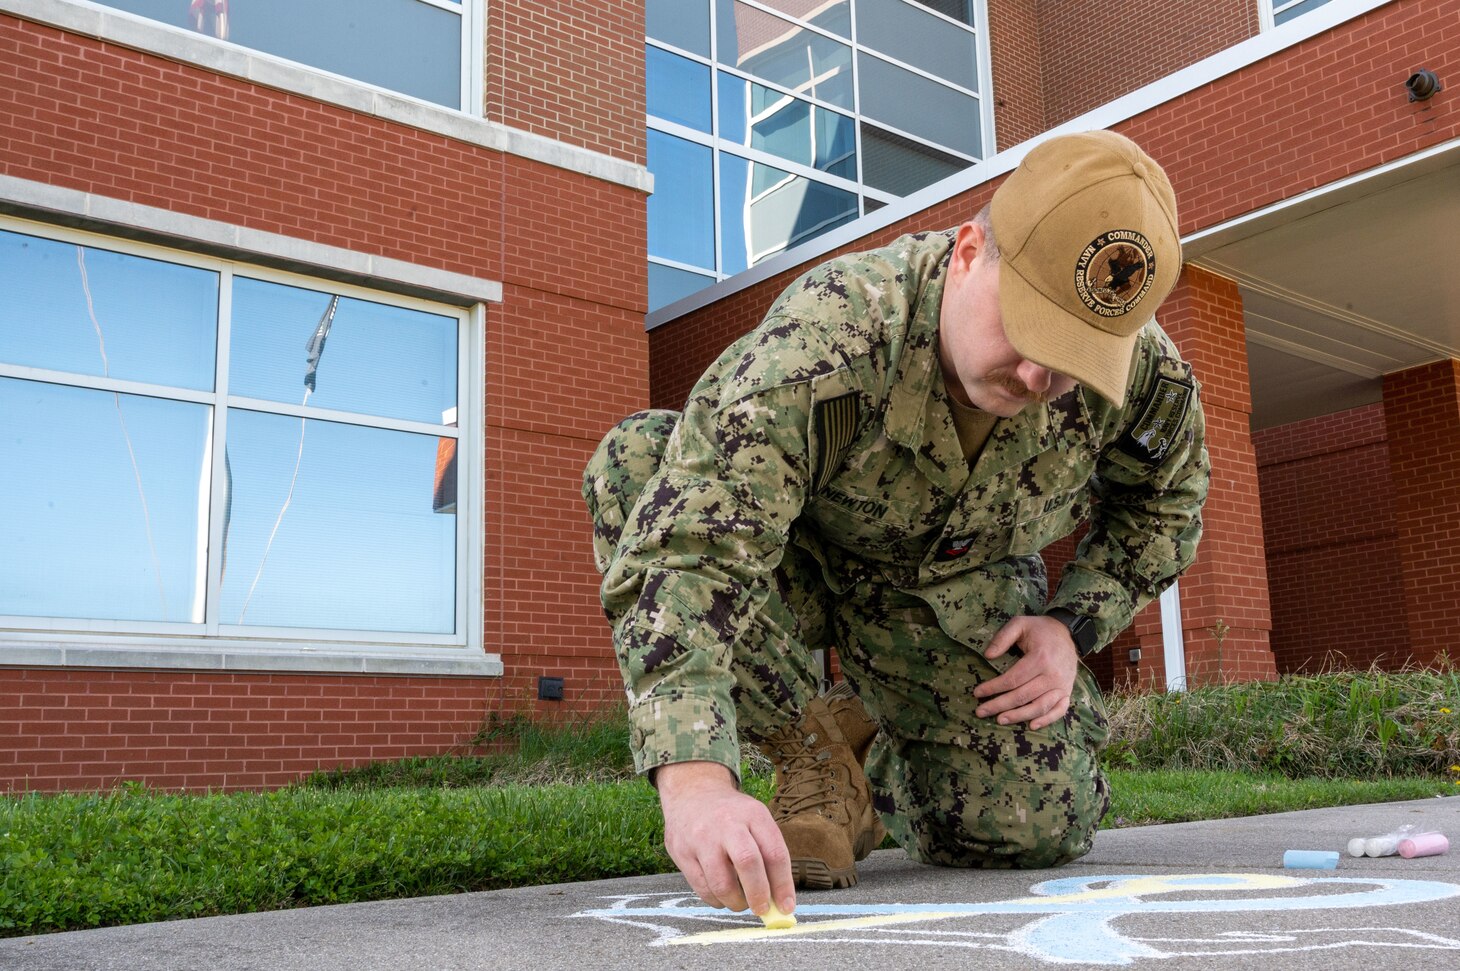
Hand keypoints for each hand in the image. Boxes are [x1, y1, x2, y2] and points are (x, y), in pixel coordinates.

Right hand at [655, 761, 796, 916]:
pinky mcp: (682, 852)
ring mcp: (702, 838)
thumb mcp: (754, 819)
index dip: (783, 885)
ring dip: (736, 903)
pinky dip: (716, 900)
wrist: (691, 793)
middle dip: (759, 895)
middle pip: (748, 863)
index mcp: (753, 814)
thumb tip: (779, 900)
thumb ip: (767, 854)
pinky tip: (721, 895)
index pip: (774, 853)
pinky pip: (702, 888)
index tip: (786, 907)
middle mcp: (727, 824)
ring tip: (740, 902)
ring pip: (722, 883)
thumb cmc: (731, 815)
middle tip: (762, 910)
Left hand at [972, 615, 1079, 730]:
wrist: (1067, 632)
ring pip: (1039, 706)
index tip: (977, 693)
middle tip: (980, 711)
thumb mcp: (1019, 624)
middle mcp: (1052, 675)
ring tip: (1000, 720)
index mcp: (1040, 658)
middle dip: (999, 705)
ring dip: (1018, 716)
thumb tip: (988, 656)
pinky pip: (1059, 710)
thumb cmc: (1040, 629)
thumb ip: (1003, 637)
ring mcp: (1062, 685)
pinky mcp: (1068, 691)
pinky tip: (1031, 725)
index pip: (1012, 679)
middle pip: (1022, 696)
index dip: (993, 688)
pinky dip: (1047, 720)